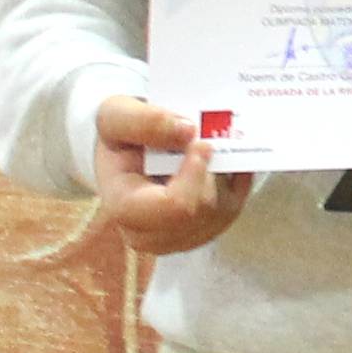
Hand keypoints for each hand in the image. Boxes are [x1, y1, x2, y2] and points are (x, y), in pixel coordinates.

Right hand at [92, 95, 251, 256]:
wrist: (126, 150)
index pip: (173, 206)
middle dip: (210, 172)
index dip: (194, 174)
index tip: (201, 144)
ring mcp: (176, 238)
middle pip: (201, 210)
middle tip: (205, 142)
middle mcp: (147, 233)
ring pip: (221, 212)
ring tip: (207, 153)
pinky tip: (224, 162)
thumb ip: (143, 121)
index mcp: (123, 206)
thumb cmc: (119, 137)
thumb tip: (187, 130)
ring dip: (223, 177)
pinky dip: (235, 183)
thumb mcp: (116, 115)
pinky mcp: (200, 233)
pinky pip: (233, 210)